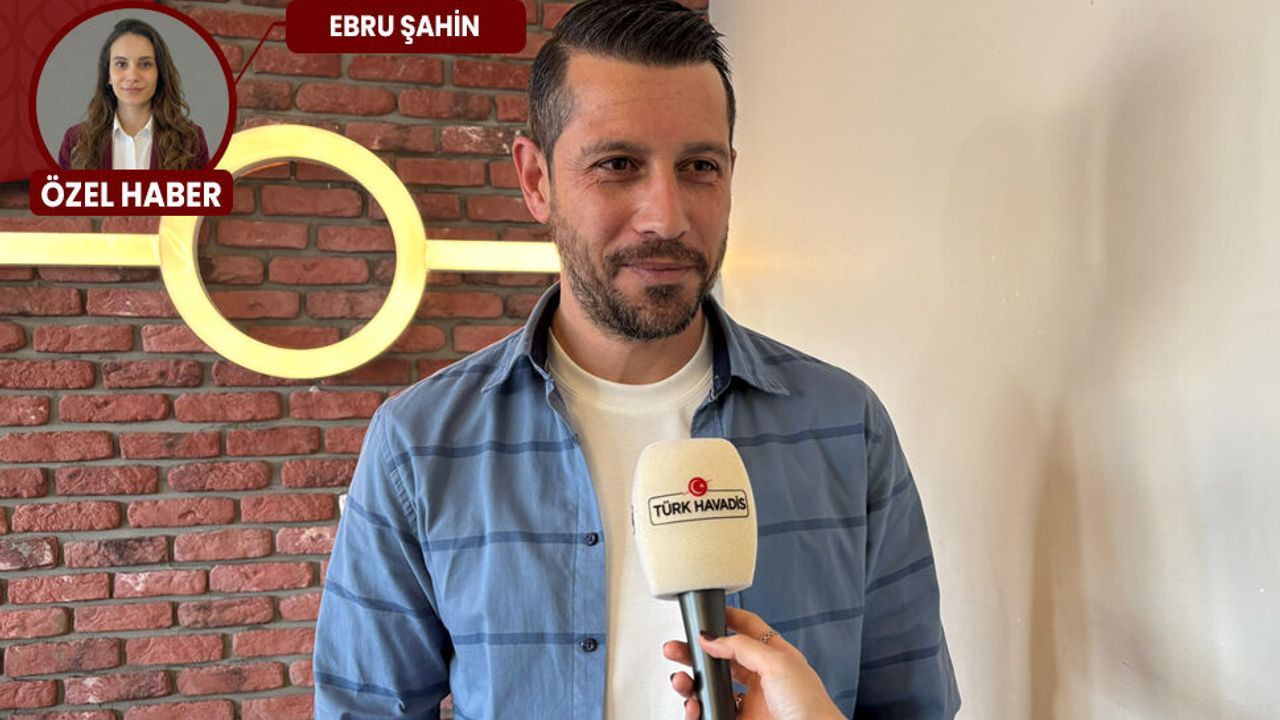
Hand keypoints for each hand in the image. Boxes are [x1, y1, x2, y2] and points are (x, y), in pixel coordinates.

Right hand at [662, 607, 843, 719]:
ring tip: (682, 681)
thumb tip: (712, 638)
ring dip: (692, 682)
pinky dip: (698, 709)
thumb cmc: (809, 707)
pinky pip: (712, 712)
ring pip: (712, 687)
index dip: (726, 618)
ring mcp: (750, 702)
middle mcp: (762, 678)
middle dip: (696, 652)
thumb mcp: (778, 664)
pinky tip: (695, 706)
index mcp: (776, 656)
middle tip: (676, 648)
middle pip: (722, 658)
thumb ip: (743, 647)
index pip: (747, 628)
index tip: (705, 613)